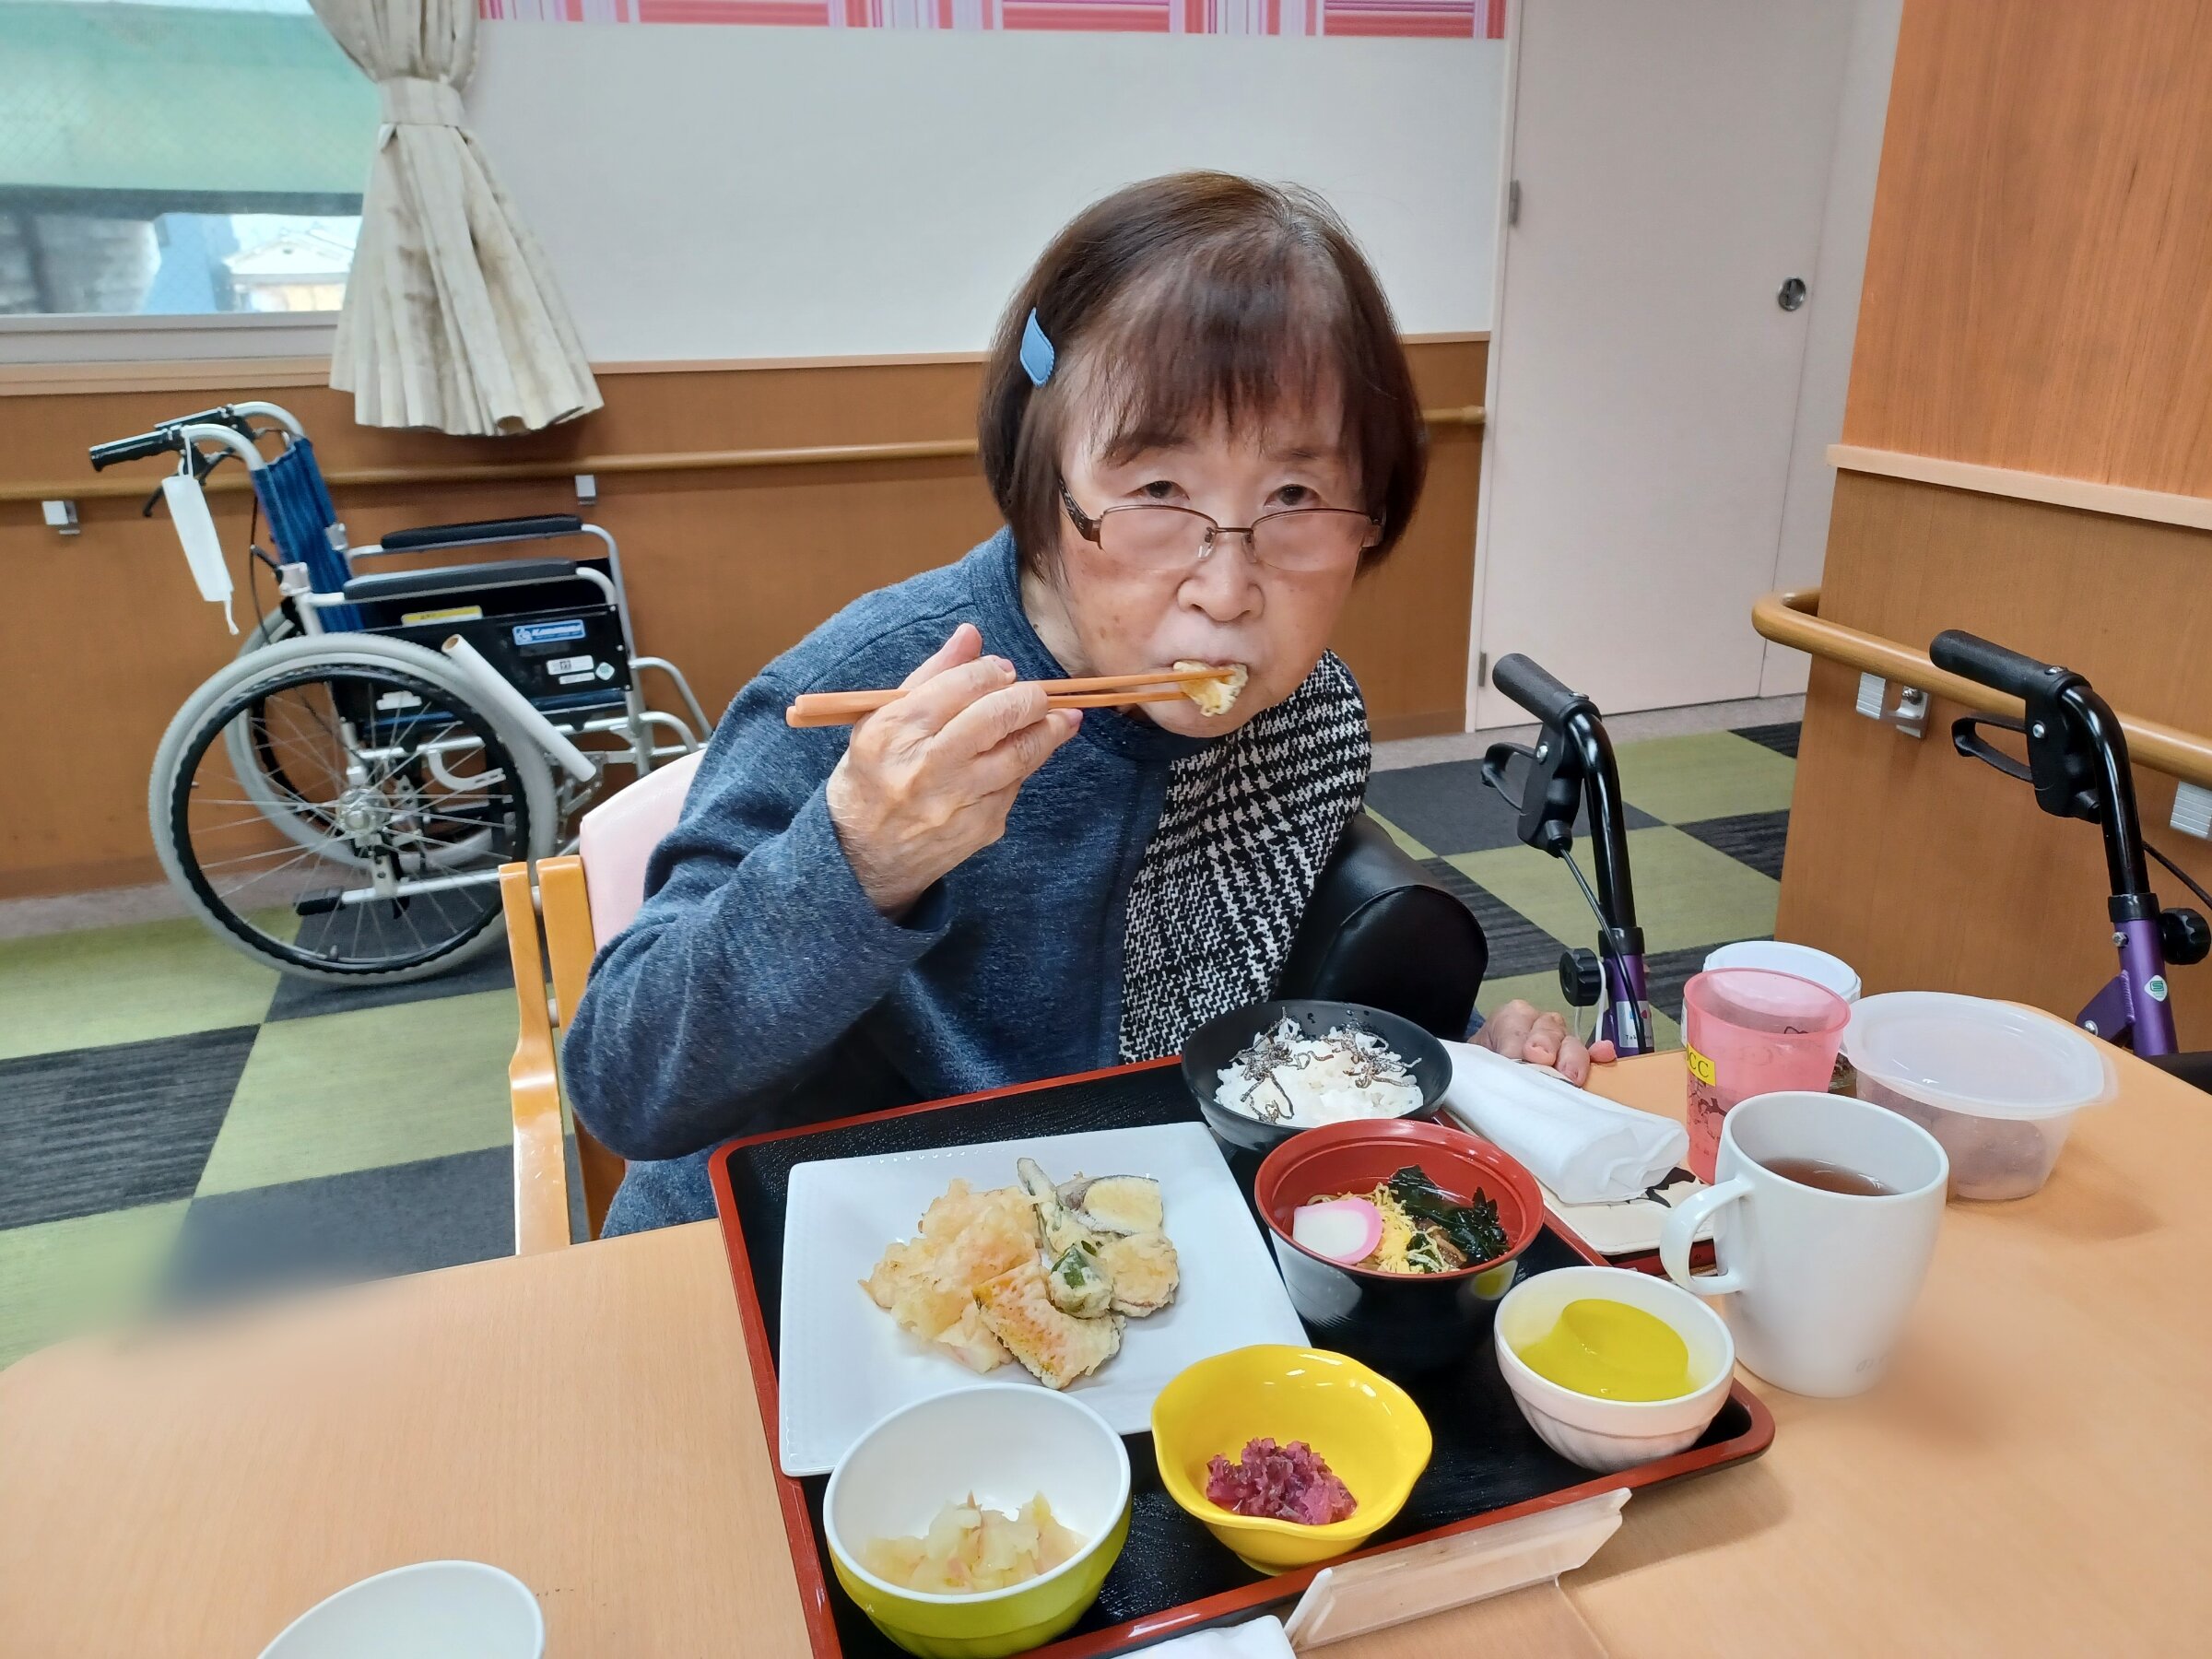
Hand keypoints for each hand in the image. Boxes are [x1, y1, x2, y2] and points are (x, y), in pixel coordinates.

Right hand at [825, 623, 1080, 915]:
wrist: (863, 858)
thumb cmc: (870, 778)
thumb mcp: (880, 721)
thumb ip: (930, 676)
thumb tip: (971, 635)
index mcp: (896, 730)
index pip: (962, 685)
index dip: (992, 671)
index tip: (1002, 670)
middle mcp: (928, 765)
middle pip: (999, 716)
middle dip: (1030, 697)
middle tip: (1038, 694)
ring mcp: (959, 801)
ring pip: (1022, 754)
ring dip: (1049, 730)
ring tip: (1062, 718)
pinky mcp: (982, 827)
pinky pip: (1015, 785)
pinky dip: (1023, 766)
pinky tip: (1023, 756)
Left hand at [1473, 999, 1615, 1085]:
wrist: (1491, 1083)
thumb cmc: (1485, 1070)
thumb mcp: (1477, 1063)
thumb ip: (1485, 1065)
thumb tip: (1500, 1072)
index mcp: (1509, 1019)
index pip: (1514, 1022)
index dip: (1516, 1041)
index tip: (1516, 1059)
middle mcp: (1538, 1026)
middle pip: (1548, 1028)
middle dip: (1546, 1043)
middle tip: (1542, 1060)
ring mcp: (1561, 1043)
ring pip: (1570, 1042)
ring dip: (1571, 1057)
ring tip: (1570, 1075)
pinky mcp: (1578, 1063)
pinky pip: (1593, 1056)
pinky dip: (1599, 1056)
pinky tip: (1604, 1056)